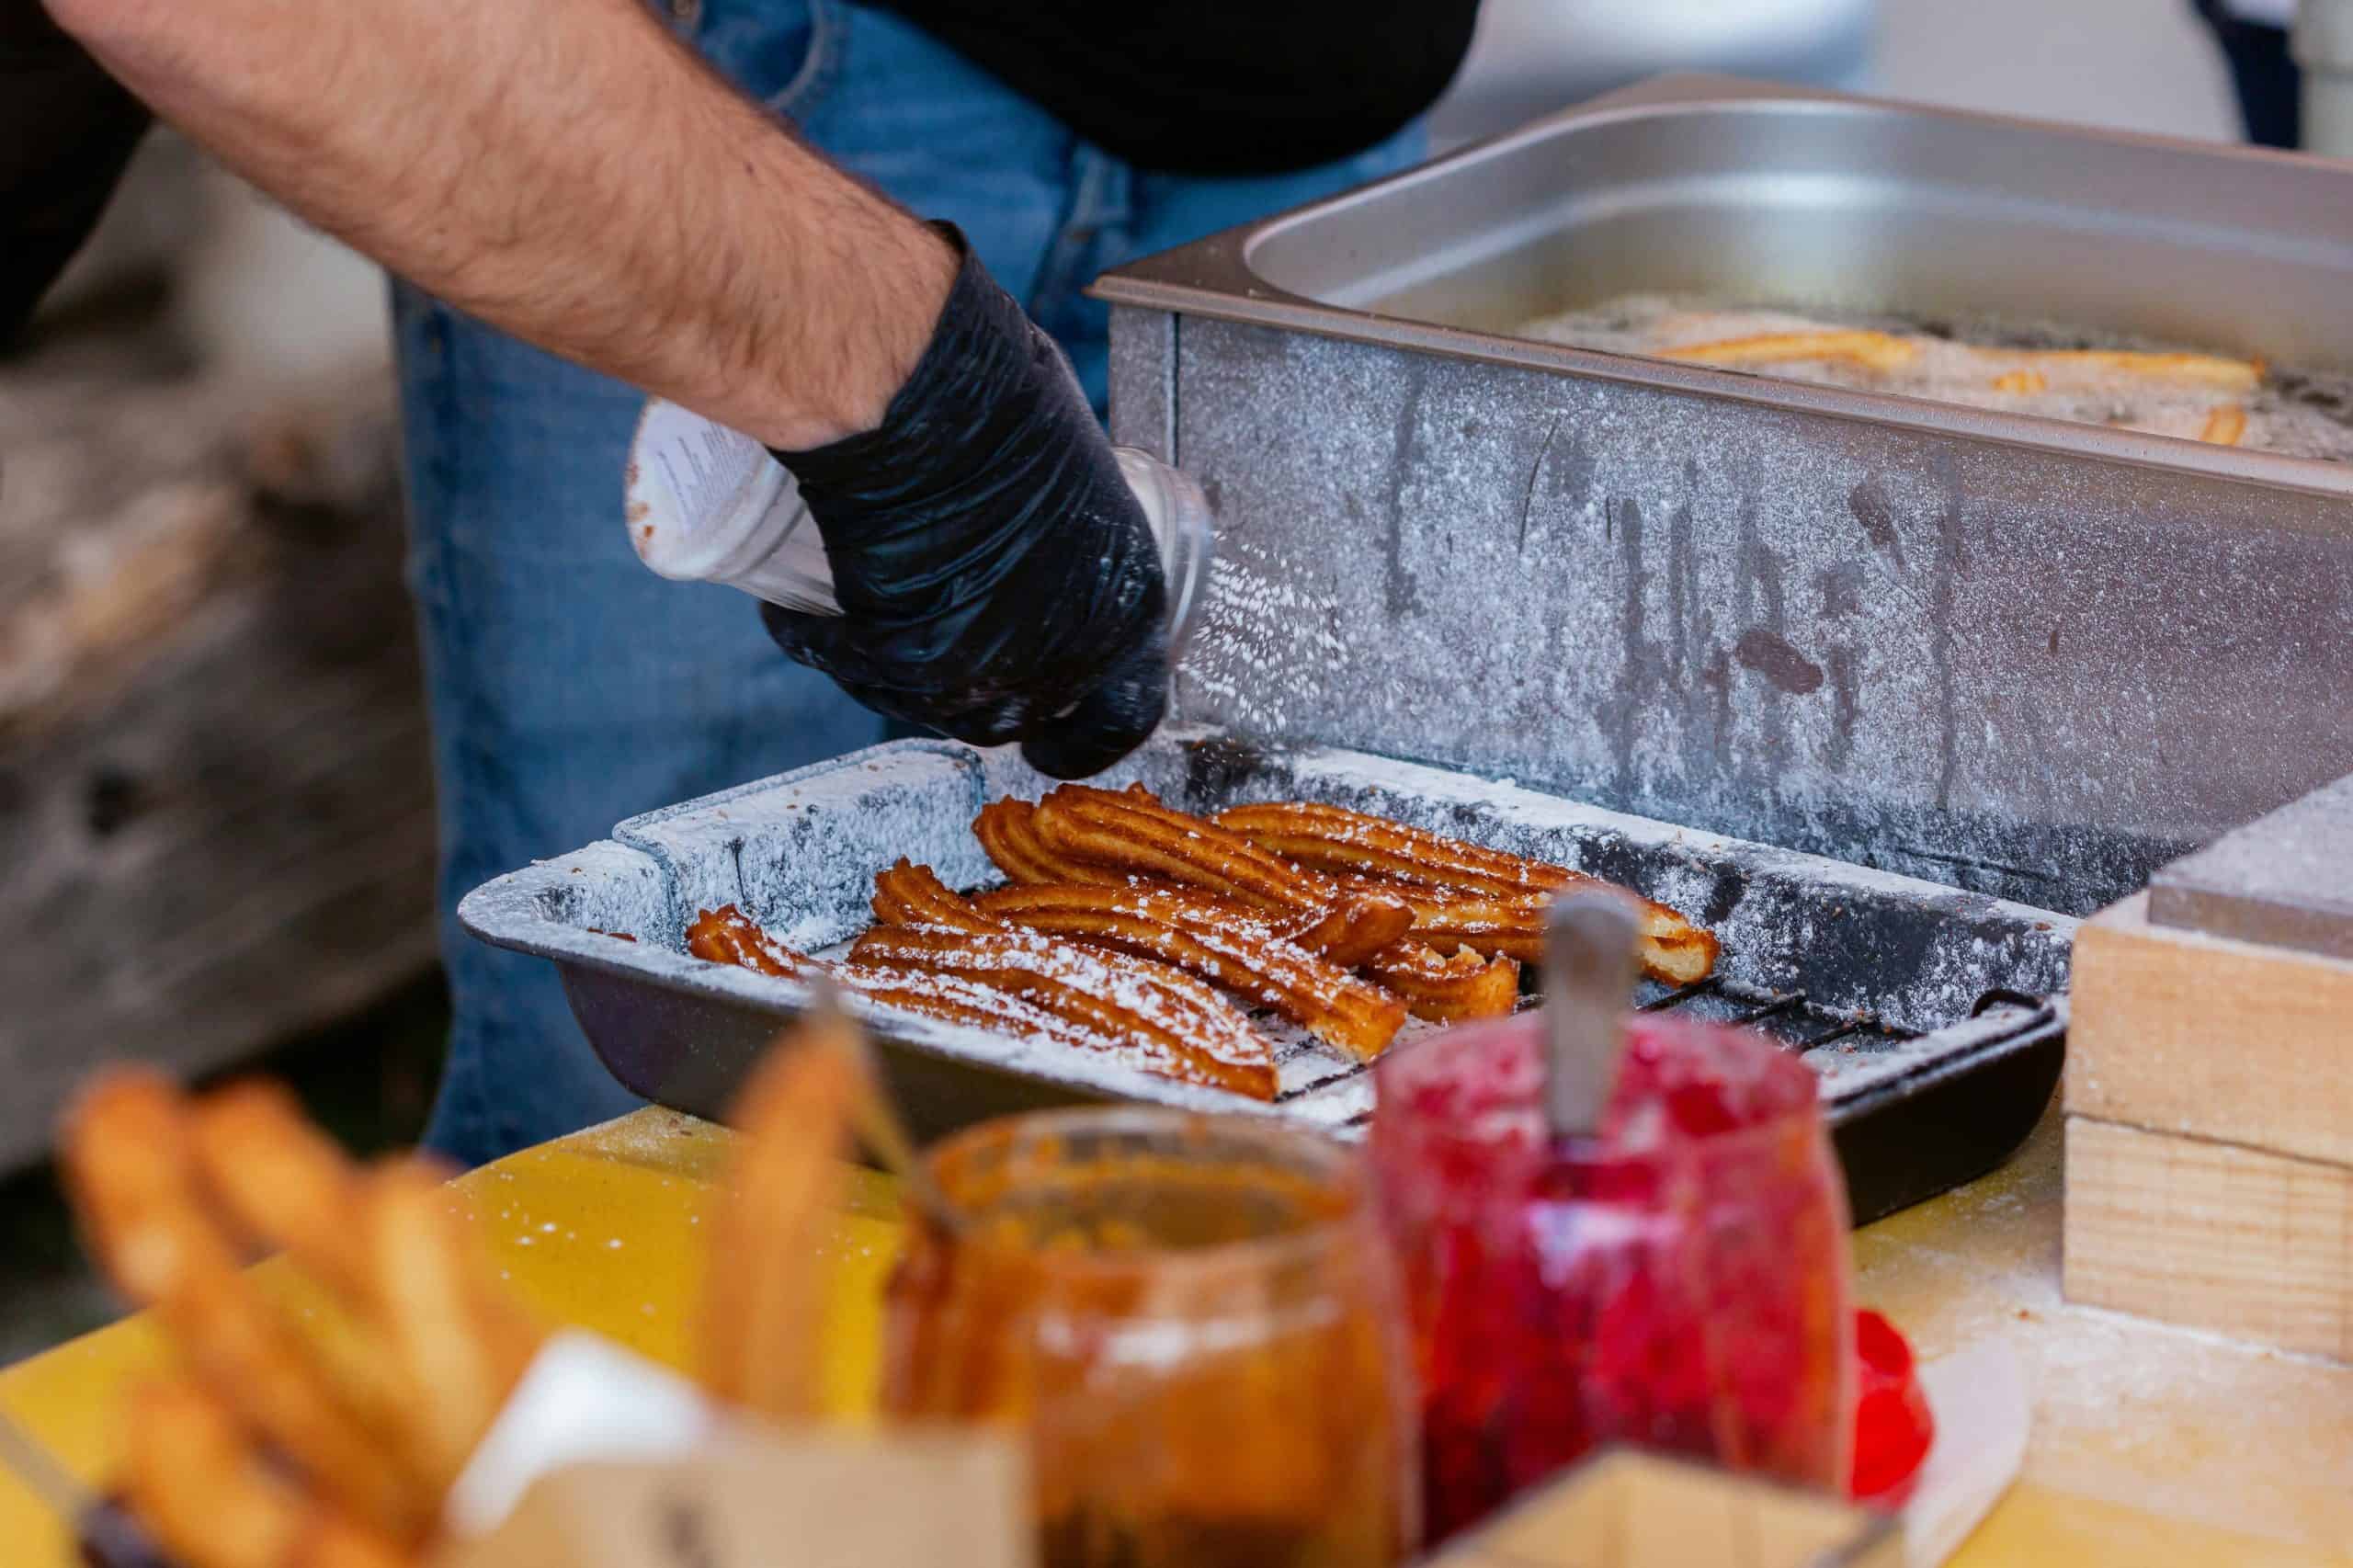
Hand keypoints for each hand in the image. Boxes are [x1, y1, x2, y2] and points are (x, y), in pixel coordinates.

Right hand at [764, 225, 1166, 779]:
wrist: (931, 412)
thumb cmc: (1008, 410)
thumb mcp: (1077, 482)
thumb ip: (1069, 544)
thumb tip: (1042, 544)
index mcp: (1126, 617)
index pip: (1122, 718)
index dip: (1084, 730)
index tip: (1055, 730)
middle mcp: (1064, 664)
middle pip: (1015, 717)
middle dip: (976, 686)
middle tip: (937, 643)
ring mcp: (985, 676)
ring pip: (930, 705)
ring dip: (897, 674)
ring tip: (859, 619)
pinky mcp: (905, 668)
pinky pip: (855, 669)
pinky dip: (823, 644)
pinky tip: (797, 614)